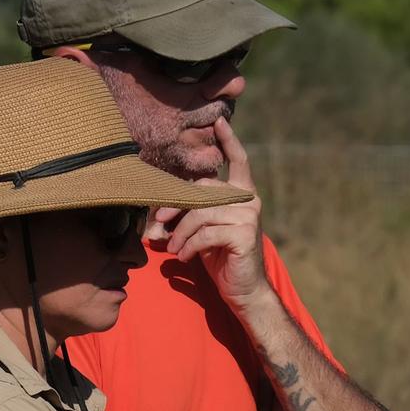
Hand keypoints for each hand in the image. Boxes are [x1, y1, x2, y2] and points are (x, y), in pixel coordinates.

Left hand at [154, 118, 268, 307]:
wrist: (243, 290)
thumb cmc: (221, 258)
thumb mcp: (205, 229)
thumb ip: (195, 210)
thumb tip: (163, 205)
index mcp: (242, 194)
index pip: (238, 160)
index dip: (228, 140)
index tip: (219, 120)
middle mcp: (249, 200)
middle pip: (204, 190)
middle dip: (176, 206)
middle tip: (159, 224)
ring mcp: (249, 217)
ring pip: (201, 213)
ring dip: (180, 233)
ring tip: (173, 248)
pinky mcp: (243, 235)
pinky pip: (205, 233)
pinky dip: (189, 246)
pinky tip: (184, 257)